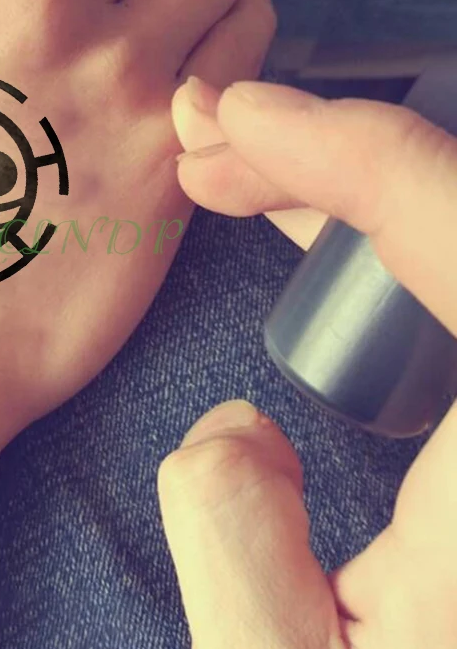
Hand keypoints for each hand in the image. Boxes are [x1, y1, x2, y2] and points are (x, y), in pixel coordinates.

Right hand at [160, 80, 456, 648]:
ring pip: (455, 249)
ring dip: (361, 196)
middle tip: (216, 151)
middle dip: (335, 160)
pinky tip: (328, 239)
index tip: (238, 116)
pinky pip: (450, 287)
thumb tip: (237, 423)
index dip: (350, 151)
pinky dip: (397, 242)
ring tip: (246, 185)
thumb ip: (229, 532)